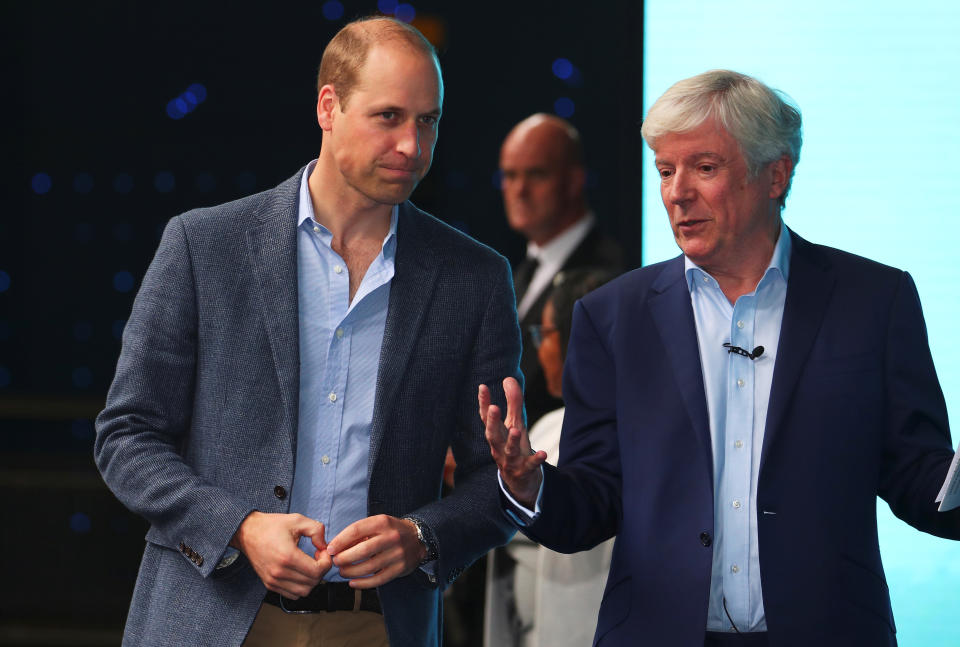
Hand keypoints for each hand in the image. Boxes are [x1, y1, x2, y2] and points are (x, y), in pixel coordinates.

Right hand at [230, 511, 330, 598]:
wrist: (247, 532)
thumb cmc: (271, 526)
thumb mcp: (297, 520)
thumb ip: (316, 530)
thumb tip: (324, 545)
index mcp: (287, 556)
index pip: (317, 571)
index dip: (326, 562)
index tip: (322, 551)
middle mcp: (279, 572)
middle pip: (312, 583)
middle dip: (321, 570)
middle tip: (317, 557)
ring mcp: (273, 581)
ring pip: (303, 592)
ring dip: (312, 580)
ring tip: (309, 565)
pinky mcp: (269, 584)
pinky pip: (292, 595)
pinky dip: (300, 586)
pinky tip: (300, 572)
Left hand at [326, 515, 424, 588]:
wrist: (418, 539)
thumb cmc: (391, 532)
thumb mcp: (377, 525)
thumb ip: (359, 534)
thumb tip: (335, 547)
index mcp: (382, 522)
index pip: (356, 530)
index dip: (340, 541)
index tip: (330, 549)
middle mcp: (391, 537)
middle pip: (363, 550)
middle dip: (344, 558)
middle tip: (335, 562)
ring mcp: (397, 554)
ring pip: (369, 567)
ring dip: (351, 572)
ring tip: (342, 572)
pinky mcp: (400, 569)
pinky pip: (378, 579)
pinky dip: (363, 583)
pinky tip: (353, 583)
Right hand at [480, 377, 545, 507]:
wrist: (519, 481)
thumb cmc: (513, 447)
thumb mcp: (514, 424)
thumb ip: (513, 402)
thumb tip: (509, 378)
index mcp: (496, 434)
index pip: (486, 418)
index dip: (484, 403)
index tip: (482, 387)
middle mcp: (499, 447)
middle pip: (493, 435)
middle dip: (492, 422)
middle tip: (494, 408)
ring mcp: (510, 460)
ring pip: (509, 450)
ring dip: (511, 441)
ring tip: (516, 430)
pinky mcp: (524, 471)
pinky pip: (529, 465)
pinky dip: (535, 460)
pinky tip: (543, 453)